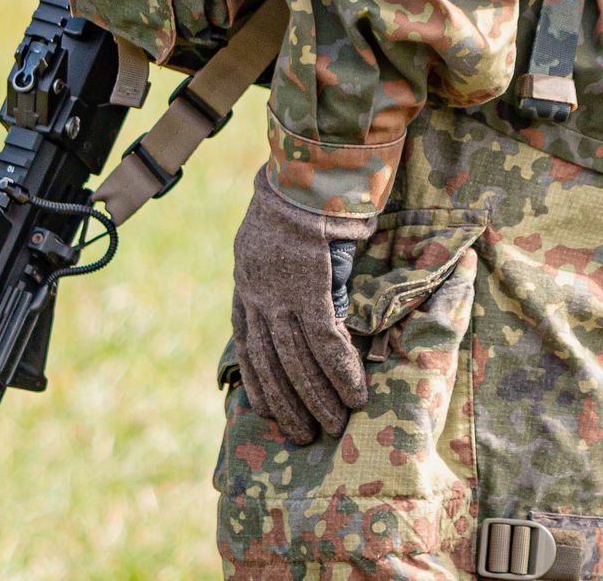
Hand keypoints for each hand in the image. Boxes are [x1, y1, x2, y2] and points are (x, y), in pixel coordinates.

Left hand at [229, 166, 374, 443]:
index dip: (257, 380)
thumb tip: (318, 297)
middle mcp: (256, 292)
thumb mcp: (282, 234)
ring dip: (316, 397)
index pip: (247, 342)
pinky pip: (324, 343)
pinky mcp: (307, 289)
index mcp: (247, 279)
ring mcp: (279, 293)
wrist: (309, 165)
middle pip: (268, 361)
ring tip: (333, 426)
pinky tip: (356, 395)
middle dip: (287, 402)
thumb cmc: (305, 190)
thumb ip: (291, 268)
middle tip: (304, 435)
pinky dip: (340, 372)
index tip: (266, 410)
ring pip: (294, 360)